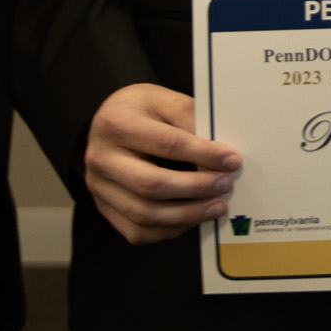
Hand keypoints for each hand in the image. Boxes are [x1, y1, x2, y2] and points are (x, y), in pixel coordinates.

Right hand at [85, 83, 240, 245]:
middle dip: (196, 188)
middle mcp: (101, 159)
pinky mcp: (104, 207)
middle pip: (152, 185)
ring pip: (145, 214)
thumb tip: (220, 151)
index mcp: (115, 124)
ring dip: (188, 215)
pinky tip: (192, 218)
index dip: (203, 155)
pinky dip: (170, 229)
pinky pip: (138, 231)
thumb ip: (190, 118)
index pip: (166, 145)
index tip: (231, 161)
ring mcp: (99, 187)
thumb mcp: (163, 99)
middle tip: (225, 185)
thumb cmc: (139, 110)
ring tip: (217, 206)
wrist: (108, 122)